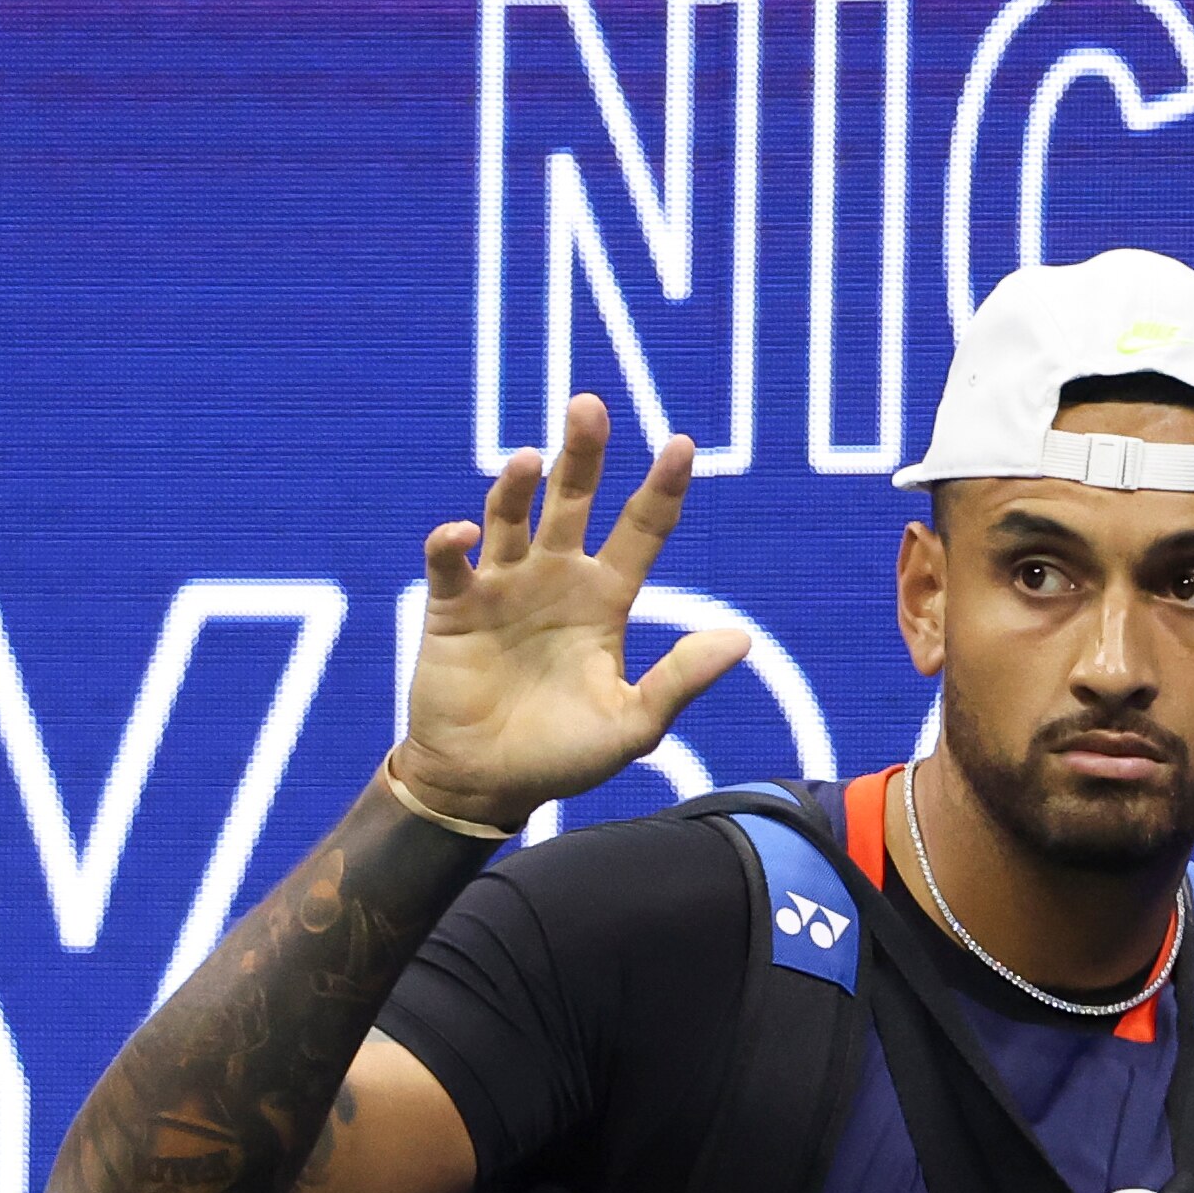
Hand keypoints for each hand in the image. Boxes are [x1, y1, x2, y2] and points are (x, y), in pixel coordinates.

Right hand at [391, 393, 751, 832]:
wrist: (487, 786)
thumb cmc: (562, 756)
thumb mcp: (632, 724)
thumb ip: (679, 680)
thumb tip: (741, 639)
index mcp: (604, 599)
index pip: (640, 530)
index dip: (660, 489)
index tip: (680, 445)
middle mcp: (555, 578)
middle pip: (572, 499)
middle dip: (581, 453)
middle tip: (589, 406)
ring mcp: (502, 586)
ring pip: (511, 516)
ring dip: (514, 486)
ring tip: (527, 461)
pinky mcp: (453, 607)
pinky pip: (452, 562)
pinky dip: (453, 542)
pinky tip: (464, 534)